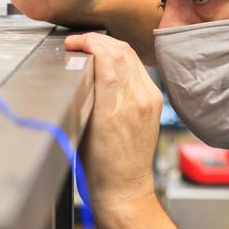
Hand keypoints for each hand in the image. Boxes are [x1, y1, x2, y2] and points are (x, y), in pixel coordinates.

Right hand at [64, 32, 161, 210]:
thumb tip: (80, 63)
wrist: (124, 188)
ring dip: (111, 46)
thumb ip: (85, 92)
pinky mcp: (155, 102)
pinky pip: (139, 69)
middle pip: (121, 51)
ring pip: (132, 56)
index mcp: (113, 109)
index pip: (107, 58)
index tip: (73, 42)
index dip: (89, 42)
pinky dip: (123, 58)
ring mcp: (149, 101)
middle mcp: (136, 102)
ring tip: (93, 48)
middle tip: (79, 42)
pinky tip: (111, 61)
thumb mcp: (82, 127)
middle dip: (98, 40)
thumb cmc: (99, 167)